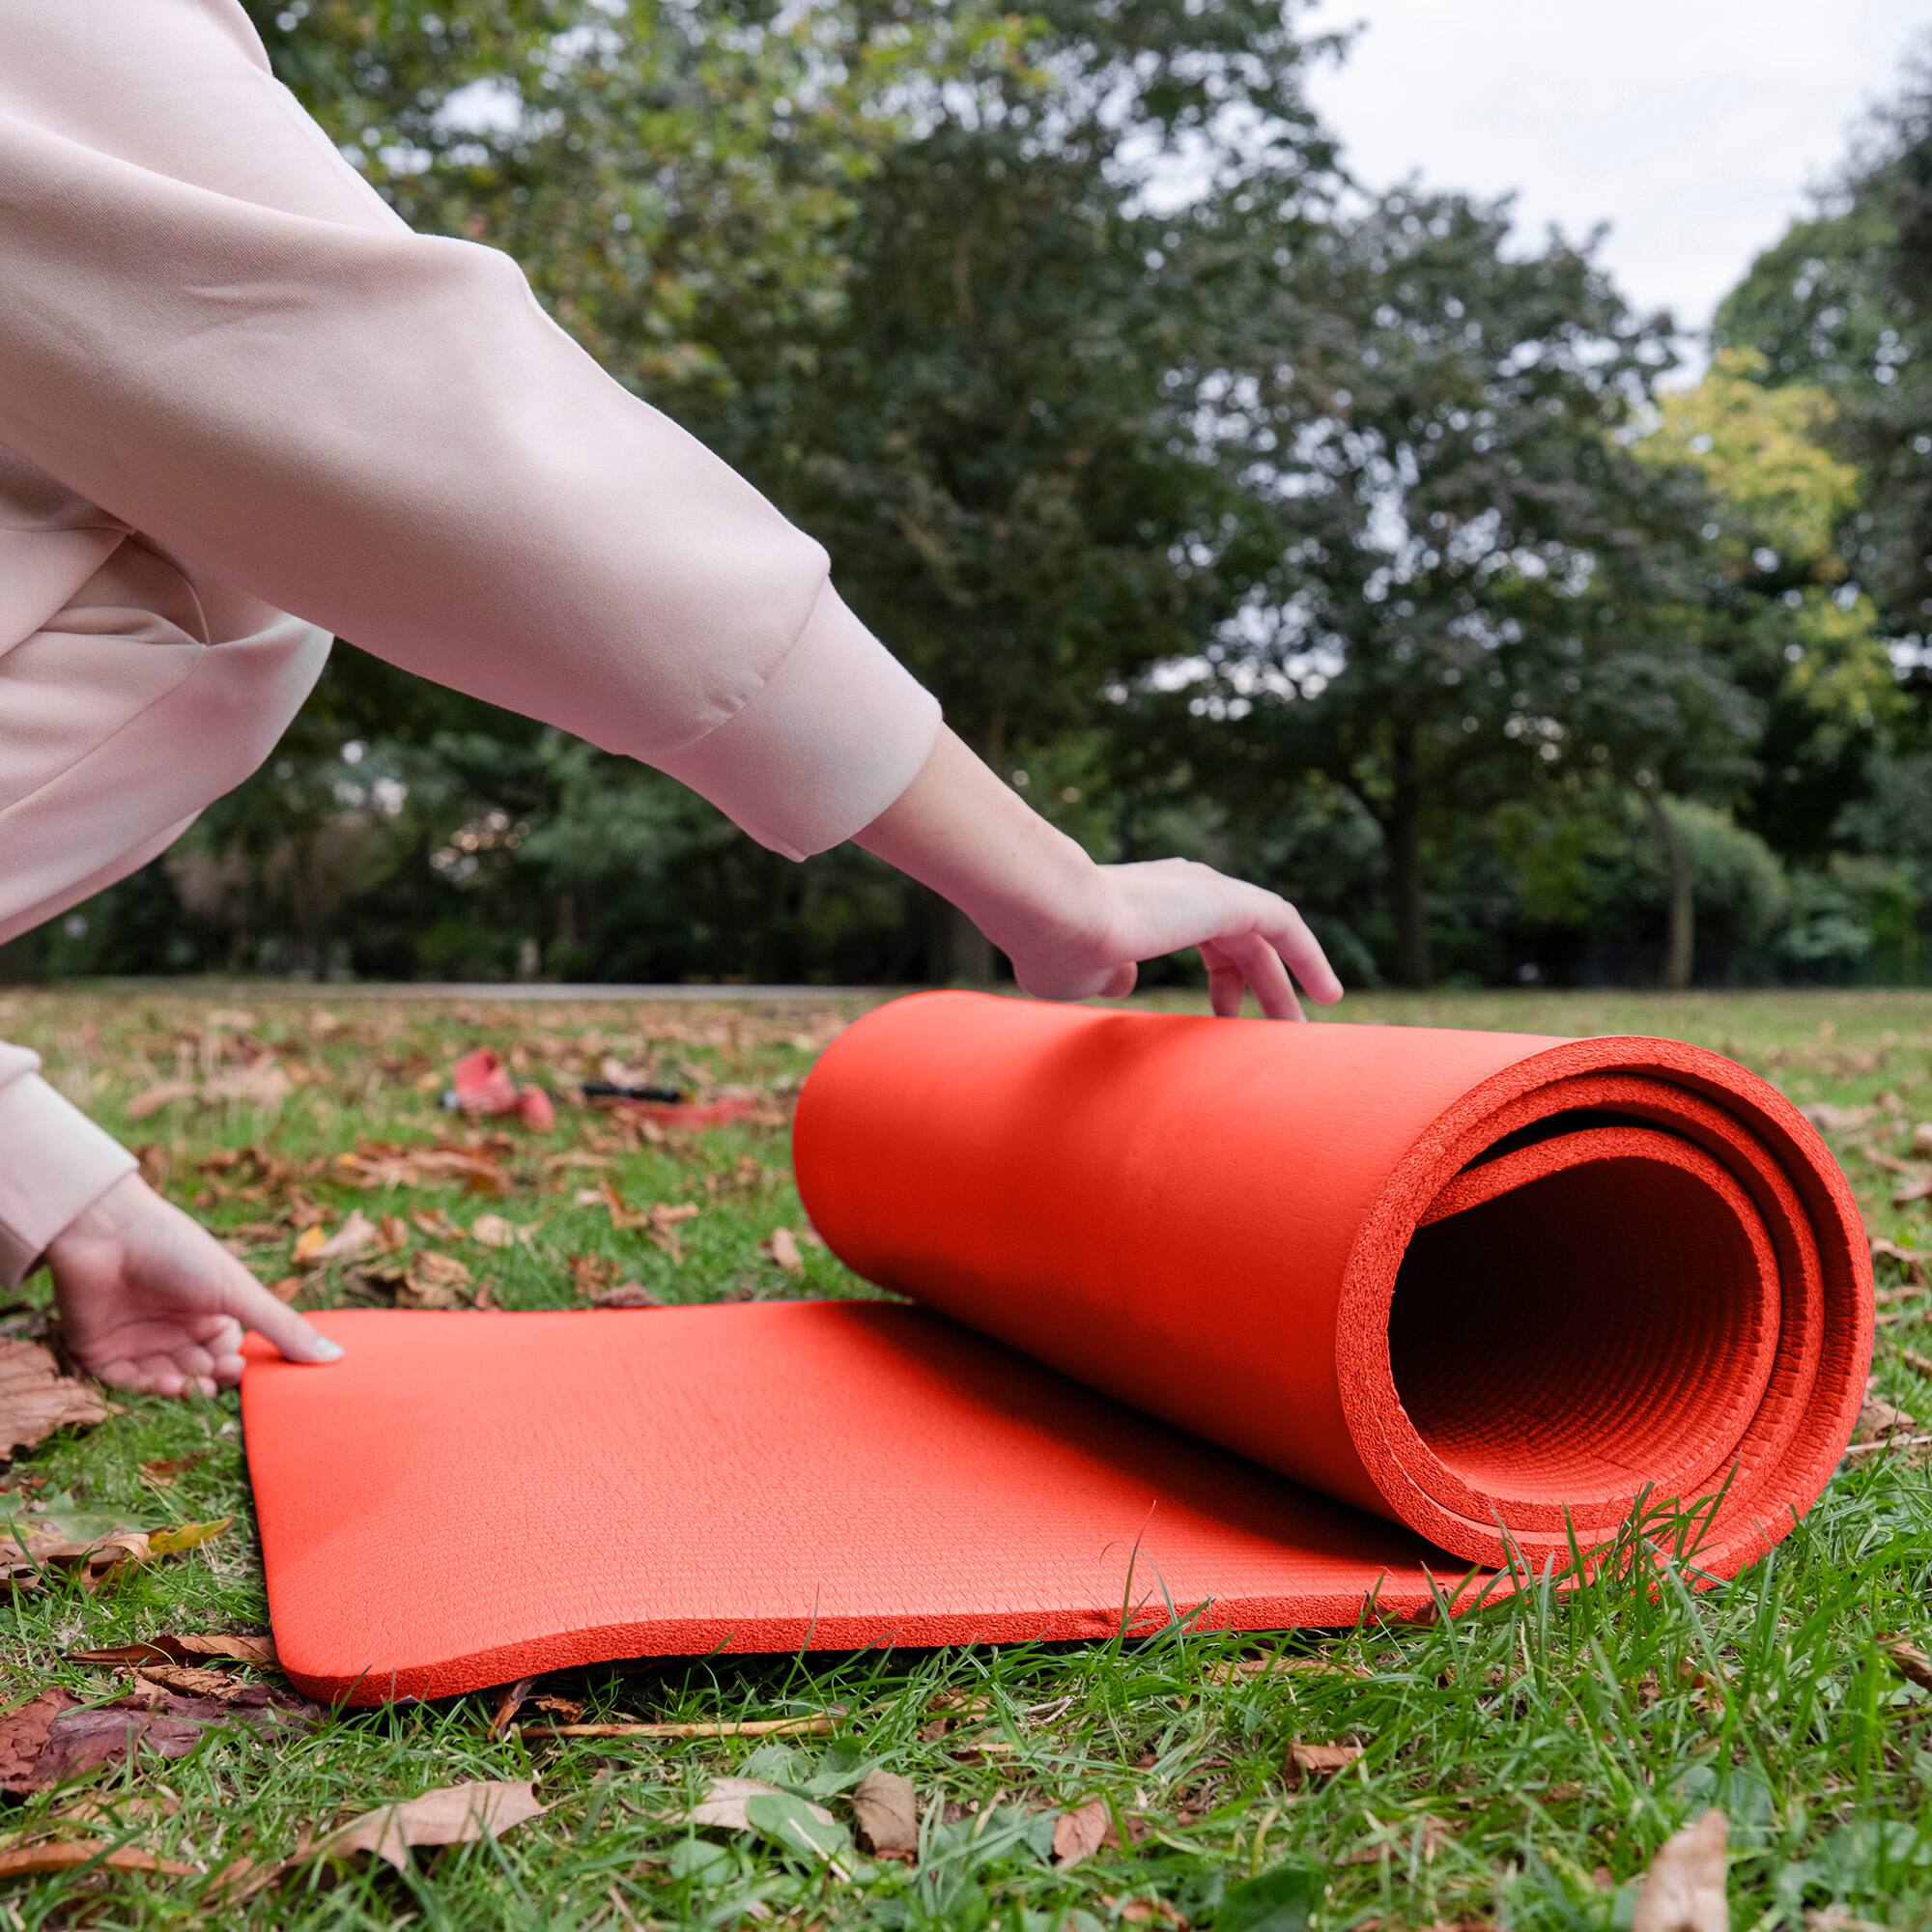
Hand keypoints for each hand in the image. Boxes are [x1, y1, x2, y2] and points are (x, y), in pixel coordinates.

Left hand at [47, 1174, 341, 1396]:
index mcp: (211, 1311)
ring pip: (167, 1382)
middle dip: (214, 1379)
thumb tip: (337, 1356)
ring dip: (184, 1388)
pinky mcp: (101, 1351)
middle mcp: (176, 1328)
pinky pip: (128, 1383)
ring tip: (196, 1383)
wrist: (108, 1230)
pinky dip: (150, 1388)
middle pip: (201, 1371)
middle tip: (222, 1375)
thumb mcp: (237, 1292)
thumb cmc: (178, 1250)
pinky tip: (169, 1382)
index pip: (233, 1353)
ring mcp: (138, 1340)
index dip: (243, 1367)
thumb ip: (282, 1328)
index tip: (250, 1371)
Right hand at [990, 857, 1342, 1017]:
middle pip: (1242, 944)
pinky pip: (1283, 926)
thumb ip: (1108, 976)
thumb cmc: (1058, 949)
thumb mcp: (1084, 975)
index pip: (1207, 940)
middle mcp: (1182, 888)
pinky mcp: (1225, 899)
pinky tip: (1327, 994)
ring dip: (1287, 984)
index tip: (1224, 1021)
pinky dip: (1309, 957)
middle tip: (1278, 1036)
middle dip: (1262, 990)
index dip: (1223, 983)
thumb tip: (1125, 981)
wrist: (1055, 916)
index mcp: (1151, 903)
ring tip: (1304, 1032)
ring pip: (1265, 939)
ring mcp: (1204, 890)